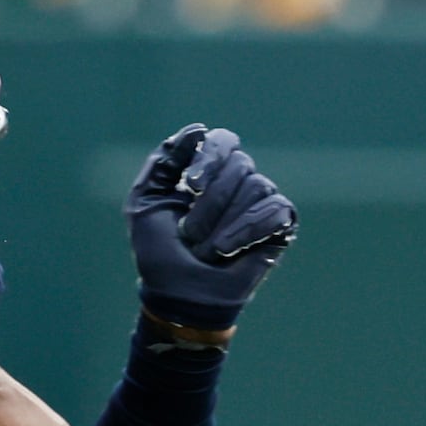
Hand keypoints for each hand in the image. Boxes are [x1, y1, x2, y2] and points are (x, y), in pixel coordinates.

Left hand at [128, 124, 295, 334]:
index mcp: (208, 173)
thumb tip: (197, 130)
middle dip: (211, 203)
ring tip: (208, 250)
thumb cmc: (159, 253)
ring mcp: (260, 204)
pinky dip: (247, 231)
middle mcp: (238, 183)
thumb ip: (164, 162)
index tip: (191, 185)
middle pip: (240, 164)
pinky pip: (275, 211)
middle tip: (191, 233)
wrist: (179, 295)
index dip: (211, 156)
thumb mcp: (145, 202)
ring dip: (224, 224)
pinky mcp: (280, 227)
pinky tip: (229, 251)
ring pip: (257, 187)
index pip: (223, 141)